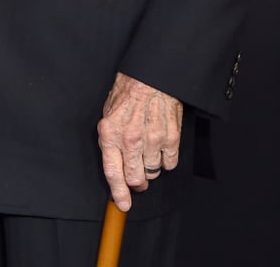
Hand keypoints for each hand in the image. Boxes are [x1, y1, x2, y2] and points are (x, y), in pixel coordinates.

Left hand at [97, 72, 182, 211]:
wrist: (151, 75)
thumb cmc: (128, 91)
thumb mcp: (108, 113)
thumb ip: (110, 140)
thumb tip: (115, 167)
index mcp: (110, 132)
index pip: (112, 172)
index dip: (118, 193)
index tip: (123, 204)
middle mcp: (130, 139)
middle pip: (135, 178)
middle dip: (137, 181)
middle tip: (138, 174)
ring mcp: (152, 139)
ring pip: (153, 172)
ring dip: (150, 166)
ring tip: (148, 147)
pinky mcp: (171, 138)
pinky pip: (170, 163)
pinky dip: (166, 159)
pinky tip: (160, 144)